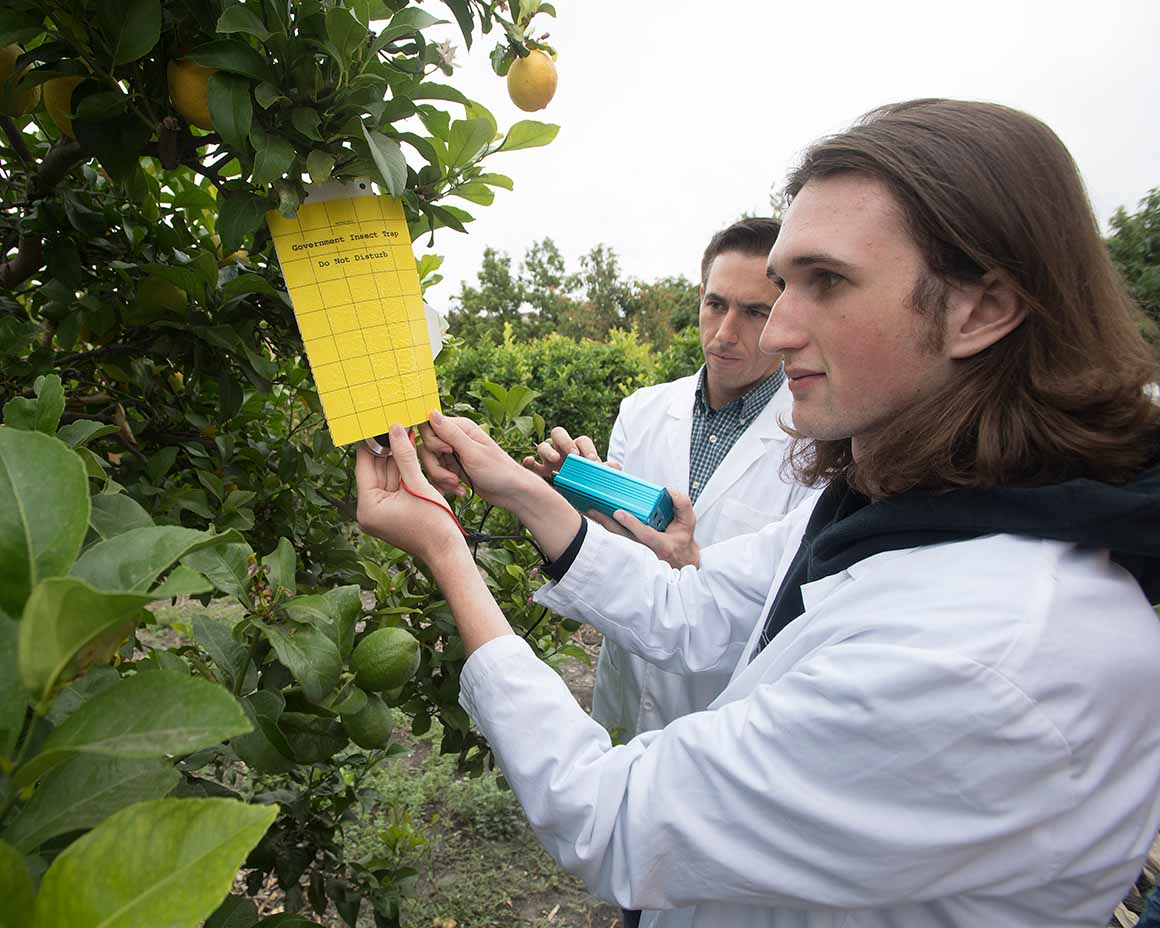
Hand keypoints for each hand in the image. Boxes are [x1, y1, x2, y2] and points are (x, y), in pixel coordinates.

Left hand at [355, 426, 466, 563]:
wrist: (448, 552)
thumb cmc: (434, 524)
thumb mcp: (418, 484)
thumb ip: (405, 456)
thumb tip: (395, 429)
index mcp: (368, 506)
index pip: (364, 465)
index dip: (371, 442)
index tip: (376, 422)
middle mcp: (369, 510)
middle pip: (375, 470)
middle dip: (385, 448)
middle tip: (392, 423)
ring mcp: (381, 512)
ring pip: (386, 476)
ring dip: (395, 457)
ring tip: (402, 432)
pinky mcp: (393, 512)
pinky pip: (395, 486)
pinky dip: (402, 471)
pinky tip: (409, 451)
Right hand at [416, 410, 536, 510]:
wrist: (511, 492)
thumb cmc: (498, 470)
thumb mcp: (472, 452)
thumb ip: (450, 433)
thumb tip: (431, 412)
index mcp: (461, 428)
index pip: (429, 427)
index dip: (432, 442)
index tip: (447, 452)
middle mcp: (454, 439)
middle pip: (426, 448)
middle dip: (436, 466)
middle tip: (453, 478)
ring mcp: (453, 454)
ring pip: (430, 463)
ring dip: (441, 478)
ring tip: (457, 486)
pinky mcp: (453, 469)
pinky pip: (437, 475)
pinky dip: (445, 485)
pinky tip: (459, 491)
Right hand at [522, 427, 606, 479]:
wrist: (575, 503)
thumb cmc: (587, 486)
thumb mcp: (598, 480)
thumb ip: (607, 471)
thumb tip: (614, 466)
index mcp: (579, 450)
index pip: (582, 440)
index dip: (587, 448)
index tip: (591, 460)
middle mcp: (562, 451)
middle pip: (559, 434)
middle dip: (565, 441)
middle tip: (573, 455)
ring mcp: (548, 460)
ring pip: (543, 446)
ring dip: (547, 450)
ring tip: (554, 460)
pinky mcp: (538, 471)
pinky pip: (530, 462)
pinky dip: (529, 461)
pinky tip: (530, 463)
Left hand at [587, 490, 699, 568]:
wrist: (680, 562)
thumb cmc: (683, 540)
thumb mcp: (689, 521)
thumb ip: (682, 504)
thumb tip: (668, 491)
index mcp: (662, 545)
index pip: (645, 534)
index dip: (632, 524)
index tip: (619, 512)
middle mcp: (647, 552)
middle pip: (623, 538)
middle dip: (607, 523)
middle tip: (594, 509)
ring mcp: (636, 554)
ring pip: (616, 540)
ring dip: (602, 526)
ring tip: (590, 511)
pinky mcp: (629, 552)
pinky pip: (615, 540)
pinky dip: (605, 529)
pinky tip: (596, 518)